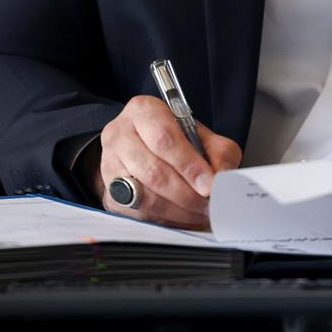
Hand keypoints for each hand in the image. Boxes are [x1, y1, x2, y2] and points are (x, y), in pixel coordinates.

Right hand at [93, 95, 241, 228]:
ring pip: (145, 197)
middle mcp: (119, 135)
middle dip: (187, 194)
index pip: (164, 139)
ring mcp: (110, 166)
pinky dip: (166, 220)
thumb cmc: (173, 138)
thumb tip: (222, 177)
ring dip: (179, 211)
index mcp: (143, 111)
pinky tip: (184, 218)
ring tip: (201, 213)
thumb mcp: (200, 133)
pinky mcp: (110, 194)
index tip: (209, 184)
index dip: (189, 165)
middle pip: (154, 172)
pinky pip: (139, 214)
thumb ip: (218, 151)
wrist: (142, 145)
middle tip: (209, 204)